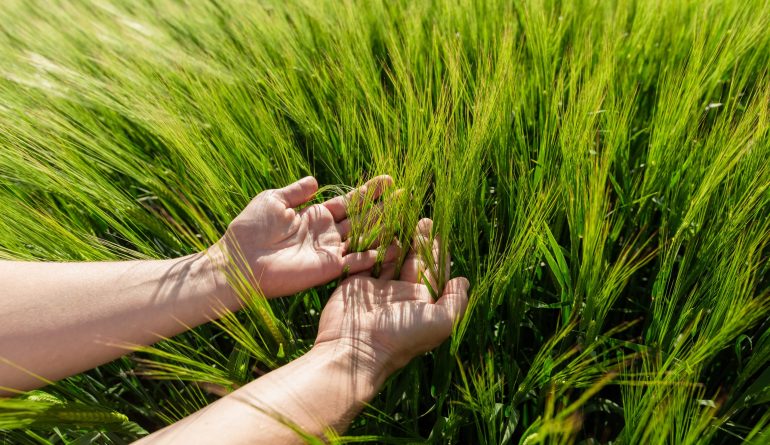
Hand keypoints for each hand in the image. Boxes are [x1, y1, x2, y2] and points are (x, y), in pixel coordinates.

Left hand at [209, 175, 392, 298]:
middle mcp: (326, 234)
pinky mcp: (328, 269)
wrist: (238, 261)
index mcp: (314, 216)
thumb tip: (315, 180)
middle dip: (384, 207)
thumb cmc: (250, 229)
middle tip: (407, 194)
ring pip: (364, 238)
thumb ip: (296, 192)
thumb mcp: (273, 200)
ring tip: (408, 216)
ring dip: (385, 228)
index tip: (389, 180)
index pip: (349, 202)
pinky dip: (375, 256)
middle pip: (362, 219)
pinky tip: (395, 246)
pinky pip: (357, 261)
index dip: (369, 192)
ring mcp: (329, 252)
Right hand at [314, 219, 469, 382]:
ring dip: (398, 238)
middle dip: (420, 241)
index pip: (434, 272)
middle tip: (425, 219)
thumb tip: (464, 280)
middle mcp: (401, 295)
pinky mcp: (355, 283)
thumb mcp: (440, 322)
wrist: (355, 349)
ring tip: (404, 218)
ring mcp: (377, 289)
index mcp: (421, 303)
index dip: (438, 252)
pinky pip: (367, 258)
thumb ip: (456, 301)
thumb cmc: (401, 338)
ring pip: (391, 257)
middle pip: (413, 261)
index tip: (440, 231)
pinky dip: (373, 244)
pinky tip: (380, 229)